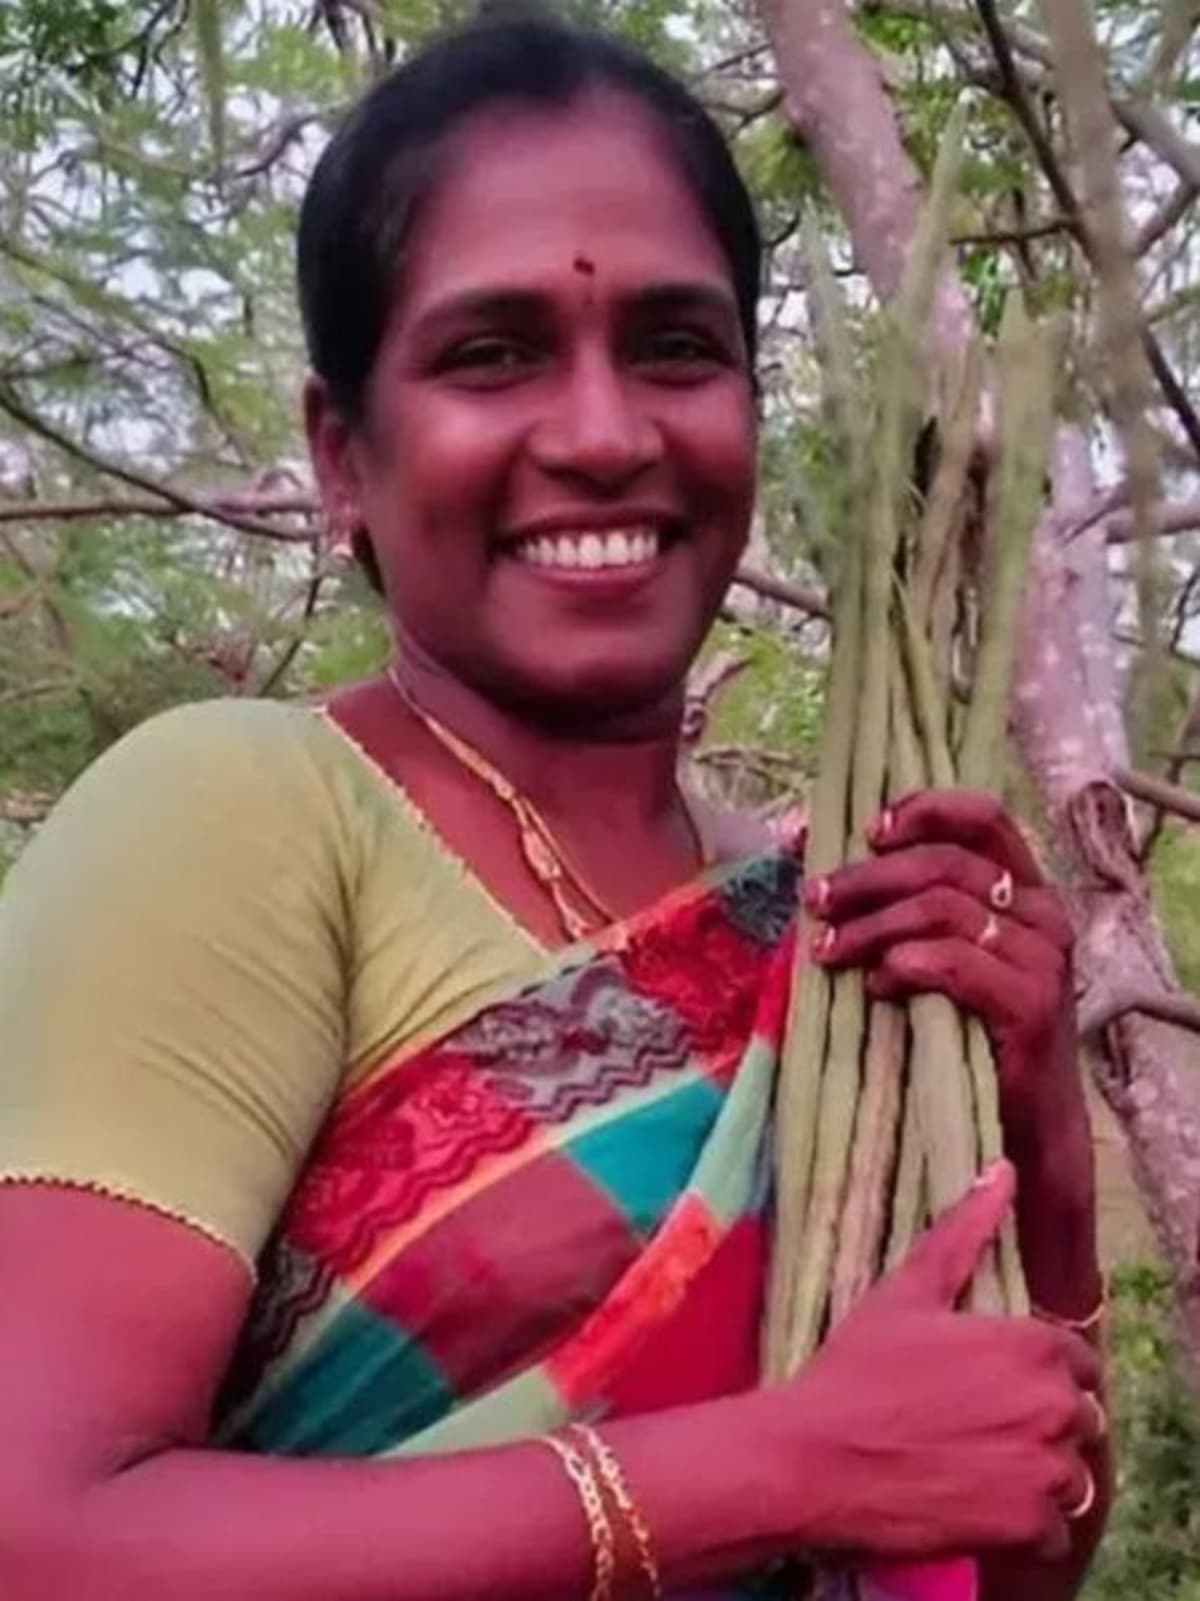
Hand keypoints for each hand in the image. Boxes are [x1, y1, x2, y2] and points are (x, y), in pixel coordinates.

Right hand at [761, 1164, 1103, 1561]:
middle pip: (1079, 1417)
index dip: (1037, 1370)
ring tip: (978, 1463)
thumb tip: (1003, 1171)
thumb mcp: (907, 1293)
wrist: (816, 1460)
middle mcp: (1052, 1407)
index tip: (995, 1381)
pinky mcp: (1027, 1527)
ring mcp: (1043, 1472)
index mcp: (1031, 1346)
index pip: (1076, 1360)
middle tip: (980, 1422)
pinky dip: (1023, 1520)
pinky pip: (1054, 1527)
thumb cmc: (857, 1370)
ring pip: (1070, 1474)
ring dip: (1036, 1471)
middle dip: (1041, 1419)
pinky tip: (976, 1500)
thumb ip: (963, 1231)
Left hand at [804, 790, 1079, 1147]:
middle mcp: (1043, 914)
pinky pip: (955, 963)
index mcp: (1026, 890)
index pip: (984, 819)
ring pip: (943, 909)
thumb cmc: (972, 1032)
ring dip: (872, 926)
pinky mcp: (1032, 1005)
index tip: (870, 832)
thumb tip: (832, 872)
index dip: (925, 812)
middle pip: (945, 864)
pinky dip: (904, 966)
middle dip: (868, 879)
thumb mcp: (946, 959)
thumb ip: (914, 909)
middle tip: (816, 901)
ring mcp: (1043, 959)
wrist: (1025, 1123)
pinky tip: (877, 985)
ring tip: (830, 951)